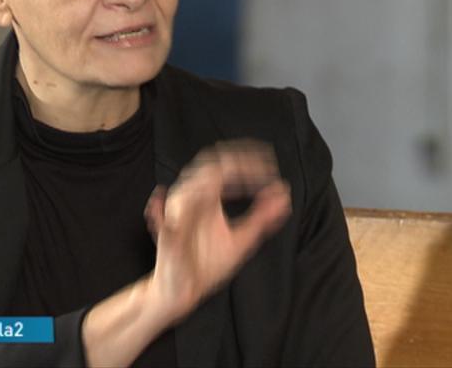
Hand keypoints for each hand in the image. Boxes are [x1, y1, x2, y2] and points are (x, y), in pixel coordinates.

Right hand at [143, 139, 291, 323]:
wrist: (183, 292)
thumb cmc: (207, 264)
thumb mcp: (242, 239)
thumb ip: (262, 218)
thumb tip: (284, 195)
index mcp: (208, 198)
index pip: (226, 167)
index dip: (248, 160)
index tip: (271, 163)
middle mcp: (193, 201)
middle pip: (208, 167)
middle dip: (235, 161)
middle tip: (262, 166)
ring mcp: (178, 217)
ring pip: (187, 187)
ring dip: (211, 179)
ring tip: (235, 174)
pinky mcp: (168, 238)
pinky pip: (167, 219)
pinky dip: (178, 206)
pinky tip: (195, 197)